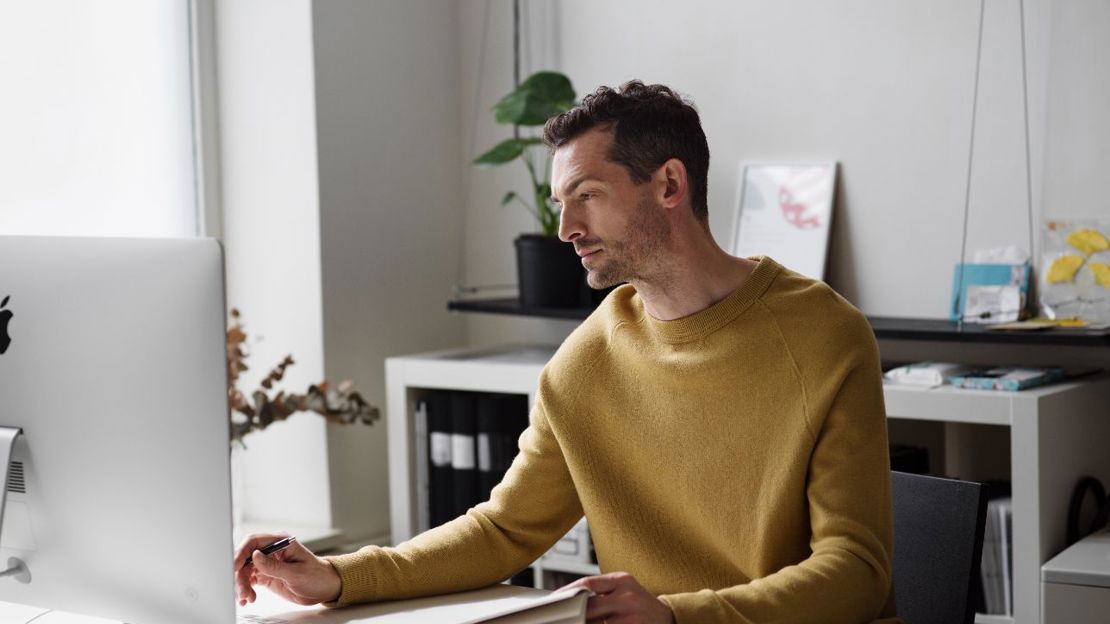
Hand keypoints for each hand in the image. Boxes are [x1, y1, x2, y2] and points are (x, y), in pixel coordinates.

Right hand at [232, 532, 341, 606]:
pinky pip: (250, 580)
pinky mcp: (267, 575)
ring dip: (242, 585)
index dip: (241, 552)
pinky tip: (248, 598)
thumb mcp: (296, 573)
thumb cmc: (316, 576)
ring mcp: (268, 563)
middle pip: (246, 558)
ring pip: (245, 570)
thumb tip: (254, 556)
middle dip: (240, 575)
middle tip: (242, 591)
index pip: (254, 542)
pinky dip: (246, 589)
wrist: (324, 588)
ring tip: (247, 598)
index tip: (234, 567)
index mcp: (281, 542)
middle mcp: (272, 551)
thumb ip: (274, 566)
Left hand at [559, 572, 675, 623]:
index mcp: (622, 580)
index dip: (568, 591)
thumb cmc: (639, 604)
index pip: (588, 582)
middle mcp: (627, 596)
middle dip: (574, 613)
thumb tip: (570, 599)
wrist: (667, 618)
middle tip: (563, 616)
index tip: (554, 599)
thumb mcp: (623, 589)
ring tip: (581, 621)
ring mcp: (632, 616)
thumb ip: (600, 592)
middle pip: (590, 606)